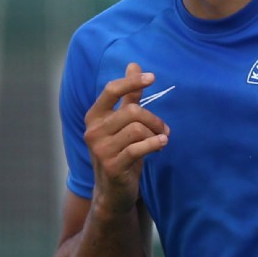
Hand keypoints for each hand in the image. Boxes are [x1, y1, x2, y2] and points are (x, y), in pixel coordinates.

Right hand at [84, 62, 169, 212]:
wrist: (112, 191)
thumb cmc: (120, 153)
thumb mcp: (123, 124)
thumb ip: (128, 96)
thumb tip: (133, 65)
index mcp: (94, 117)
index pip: (111, 90)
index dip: (132, 82)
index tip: (152, 77)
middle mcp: (93, 131)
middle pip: (131, 112)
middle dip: (154, 119)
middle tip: (164, 129)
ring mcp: (101, 149)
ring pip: (137, 129)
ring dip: (155, 134)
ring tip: (161, 140)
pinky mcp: (112, 165)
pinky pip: (139, 148)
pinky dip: (154, 144)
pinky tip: (161, 145)